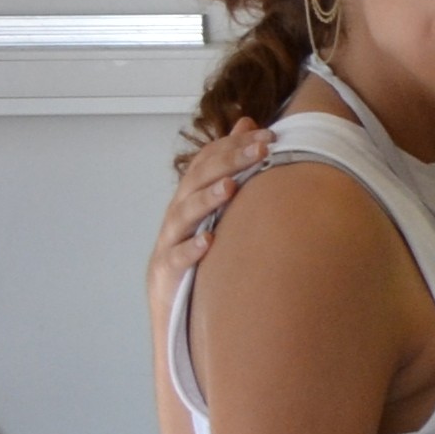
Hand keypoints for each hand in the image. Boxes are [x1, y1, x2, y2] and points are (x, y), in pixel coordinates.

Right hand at [149, 122, 269, 329]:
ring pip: (183, 216)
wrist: (173, 311)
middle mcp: (177, 217)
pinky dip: (190, 249)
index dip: (233, 145)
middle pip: (196, 181)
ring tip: (230, 187)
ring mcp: (168, 243)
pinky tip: (208, 242)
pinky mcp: (165, 274)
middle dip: (228, 162)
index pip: (207, 162)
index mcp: (190, 200)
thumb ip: (229, 167)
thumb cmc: (198, 255)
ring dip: (206, 199)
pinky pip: (175, 259)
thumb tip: (247, 122)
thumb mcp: (215, 211)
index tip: (269, 135)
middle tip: (261, 149)